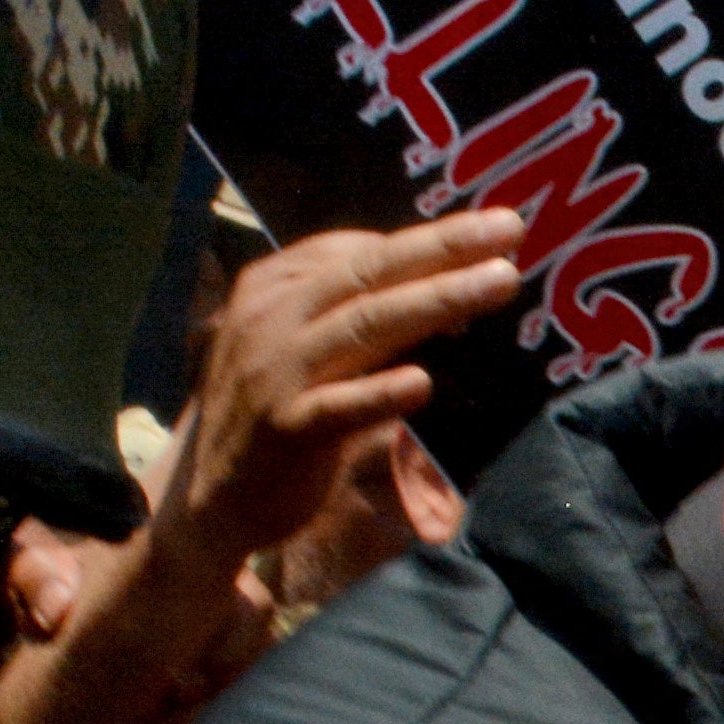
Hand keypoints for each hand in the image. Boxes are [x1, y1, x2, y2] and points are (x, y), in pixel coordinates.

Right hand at [162, 215, 524, 575]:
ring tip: (499, 282)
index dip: (427, 244)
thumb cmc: (280, 412)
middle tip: (510, 227)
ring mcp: (276, 370)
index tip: (491, 237)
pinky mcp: (284, 428)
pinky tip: (423, 383)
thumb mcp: (309, 348)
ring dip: (436, 301)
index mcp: (275, 286)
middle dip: (444, 246)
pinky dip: (379, 394)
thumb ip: (364, 319)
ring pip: (365, 326)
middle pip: (370, 272)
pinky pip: (337, 407)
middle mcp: (272, 316)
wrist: (214, 497)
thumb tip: (454, 300)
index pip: (358, 250)